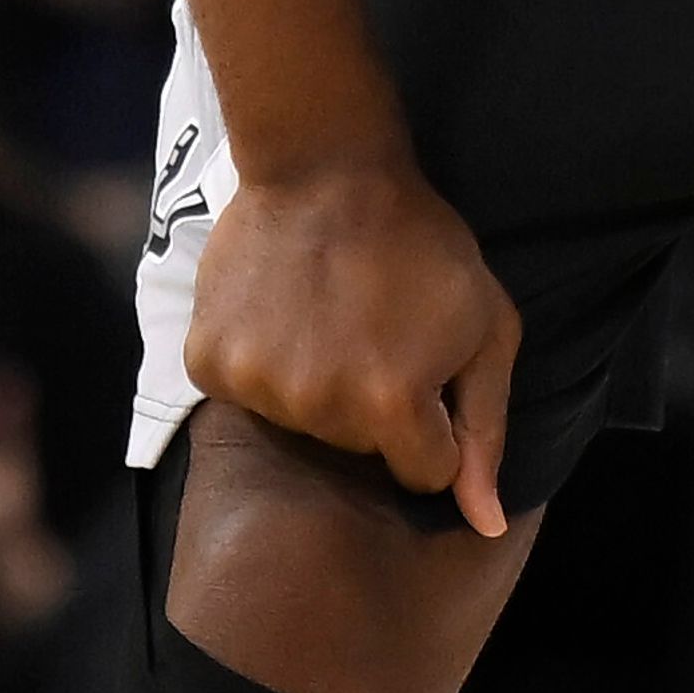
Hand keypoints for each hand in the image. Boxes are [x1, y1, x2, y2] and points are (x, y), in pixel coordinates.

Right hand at [186, 157, 515, 533]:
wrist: (325, 166)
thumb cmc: (422, 244)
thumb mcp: (487, 329)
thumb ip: (486, 431)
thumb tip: (485, 526)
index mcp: (392, 405)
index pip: (426, 471)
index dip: (436, 423)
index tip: (426, 368)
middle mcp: (318, 408)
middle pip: (361, 449)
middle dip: (379, 403)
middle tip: (377, 328)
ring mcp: (256, 385)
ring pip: (304, 425)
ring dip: (320, 384)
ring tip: (329, 315)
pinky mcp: (206, 361)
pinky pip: (247, 395)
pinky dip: (264, 363)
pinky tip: (282, 313)